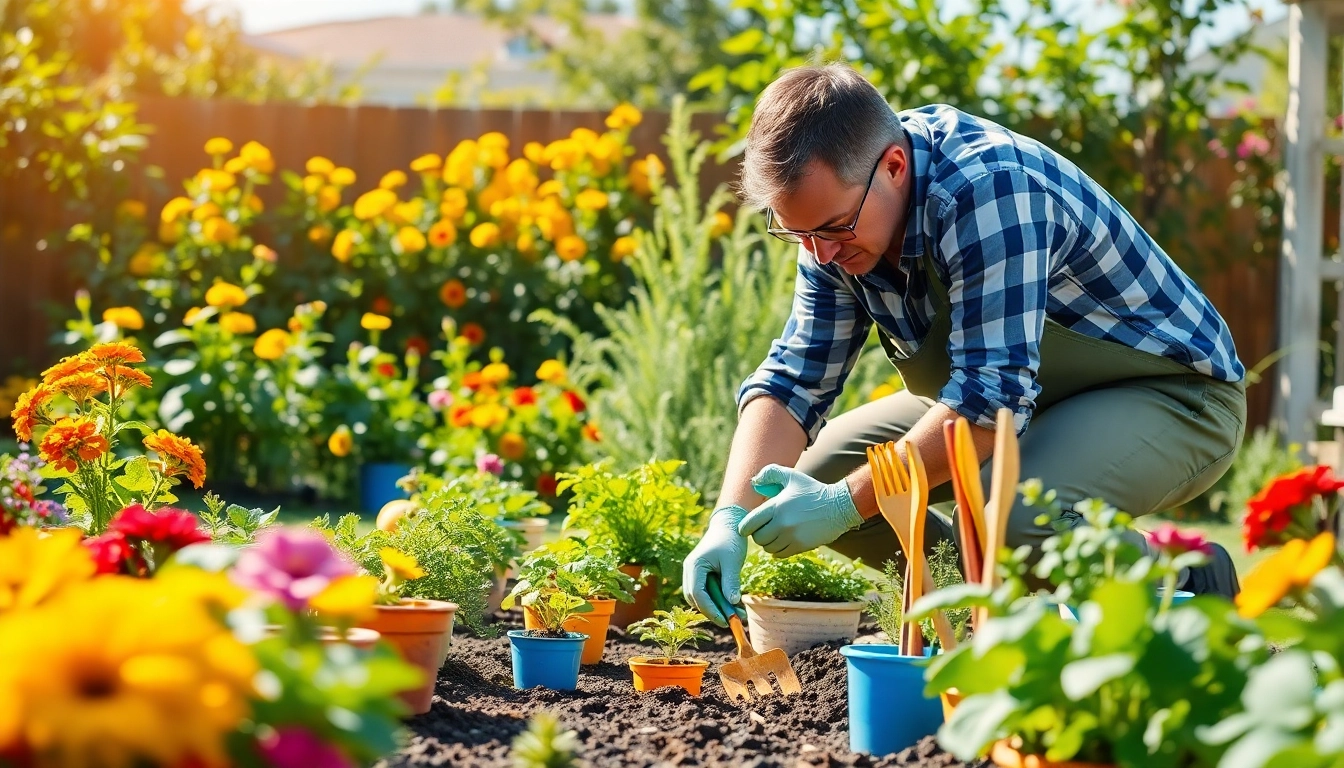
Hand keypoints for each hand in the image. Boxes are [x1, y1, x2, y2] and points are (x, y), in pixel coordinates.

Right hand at [682, 505, 749, 626]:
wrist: (729, 524)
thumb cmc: (730, 539)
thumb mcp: (732, 561)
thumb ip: (730, 582)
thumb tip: (732, 602)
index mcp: (694, 566)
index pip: (697, 594)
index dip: (711, 610)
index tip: (725, 620)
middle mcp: (690, 570)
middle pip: (696, 599)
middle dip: (712, 611)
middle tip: (730, 620)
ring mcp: (695, 572)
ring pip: (701, 597)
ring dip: (717, 606)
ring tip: (737, 613)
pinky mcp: (702, 574)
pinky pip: (707, 591)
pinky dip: (719, 599)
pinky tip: (734, 603)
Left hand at [738, 464, 862, 558]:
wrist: (838, 506)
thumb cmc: (813, 490)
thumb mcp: (792, 476)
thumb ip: (770, 473)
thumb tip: (754, 482)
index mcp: (776, 506)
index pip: (749, 524)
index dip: (745, 527)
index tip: (748, 527)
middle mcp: (781, 523)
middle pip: (758, 538)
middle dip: (759, 534)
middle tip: (765, 529)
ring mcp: (791, 536)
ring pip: (768, 548)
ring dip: (769, 543)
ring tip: (776, 535)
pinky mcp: (800, 546)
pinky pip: (780, 554)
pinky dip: (778, 550)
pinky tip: (783, 542)